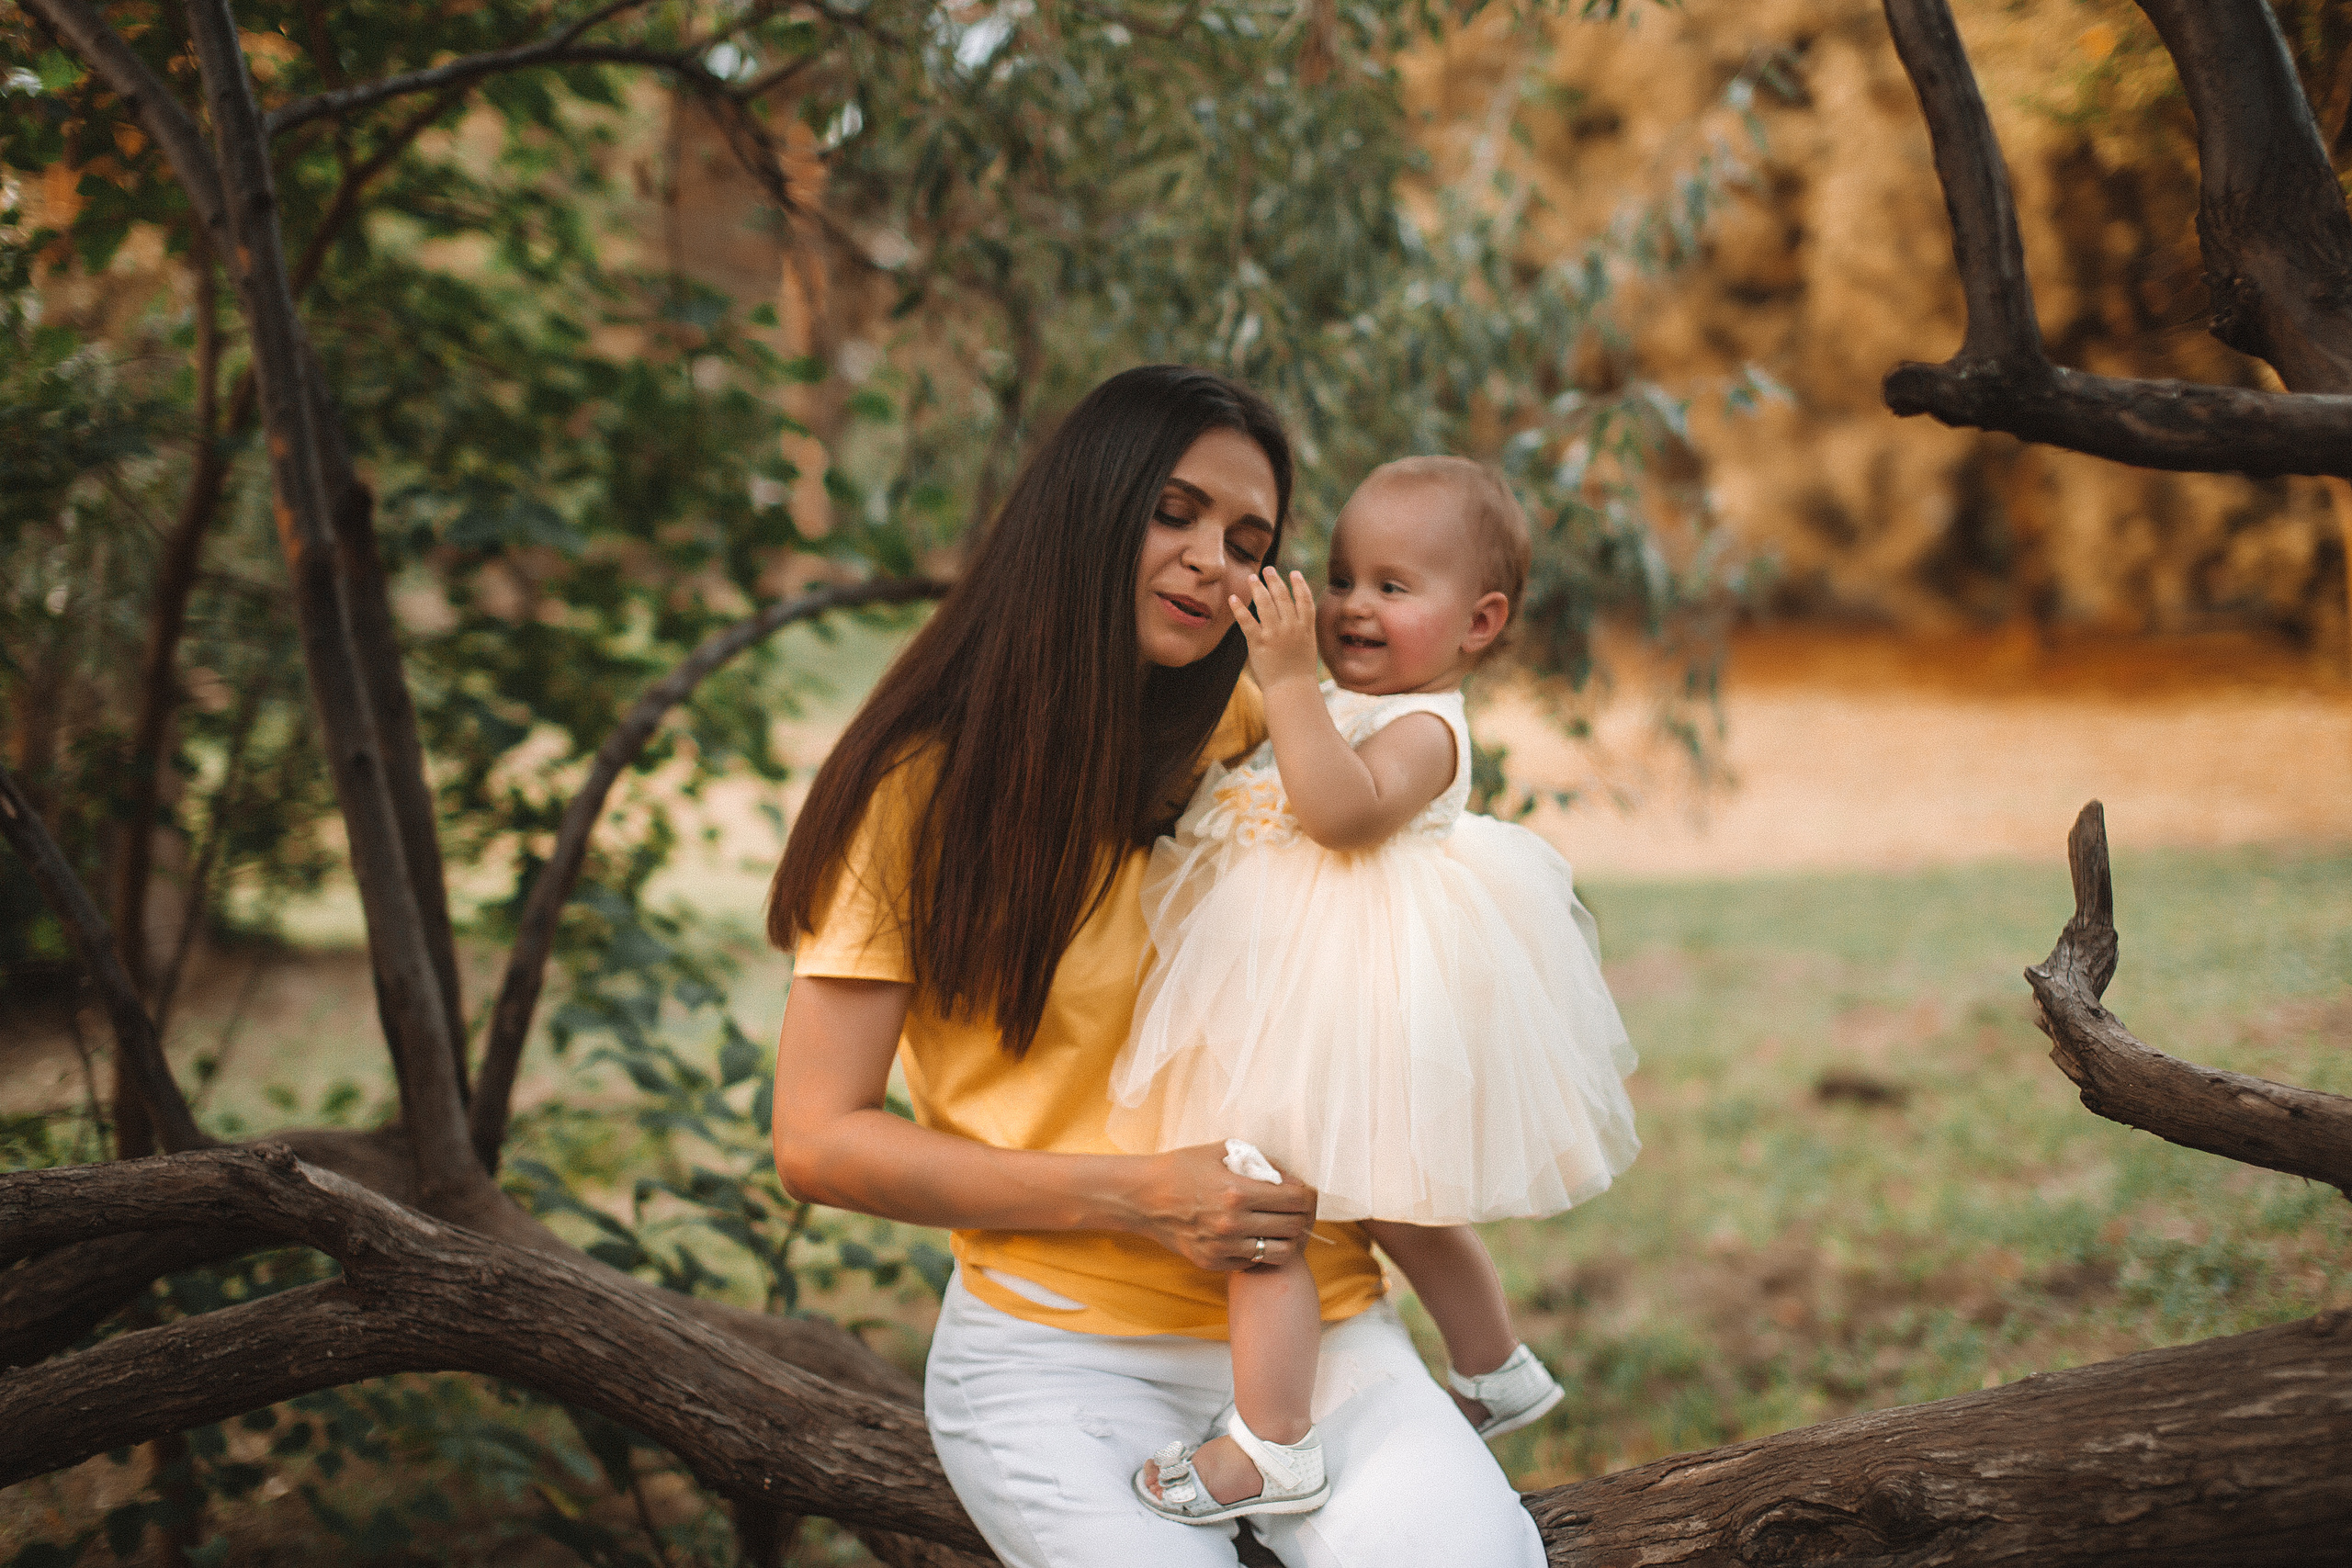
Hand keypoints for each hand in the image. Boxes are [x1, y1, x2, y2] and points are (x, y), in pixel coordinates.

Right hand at [1126, 1142, 1318, 1271]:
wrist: (1143, 1197)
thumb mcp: (1221, 1152)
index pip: (1296, 1200)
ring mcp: (1223, 1247)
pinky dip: (1262, 1249)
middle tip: (1300, 1209)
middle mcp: (1233, 1223)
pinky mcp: (1214, 1262)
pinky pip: (1254, 1261)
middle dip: (1304, 1216)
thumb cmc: (1181, 1168)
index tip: (1305, 1191)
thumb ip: (1259, 1161)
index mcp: (1238, 1192)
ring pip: (1280, 1252)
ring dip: (1289, 1238)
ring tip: (1284, 1226)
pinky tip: (1257, 1235)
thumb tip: (1287, 1176)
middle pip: (1294, 1227)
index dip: (1308, 1195)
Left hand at [1231, 567, 1320, 695]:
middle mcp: (1291, 628)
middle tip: (1268, 569)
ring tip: (1252, 578)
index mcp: (1305, 628)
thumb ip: (1301, 630)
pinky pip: (1247, 621)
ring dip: (1258, 588)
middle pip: (1283, 597)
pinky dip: (1239, 608)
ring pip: (1266, 604)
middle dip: (1275, 580)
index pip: (1305, 600)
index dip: (1300, 584)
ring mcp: (1275, 634)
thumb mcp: (1307, 648)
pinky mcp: (1259, 643)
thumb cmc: (1299, 673)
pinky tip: (1233, 598)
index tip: (1294, 573)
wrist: (1292, 691)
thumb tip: (1294, 618)